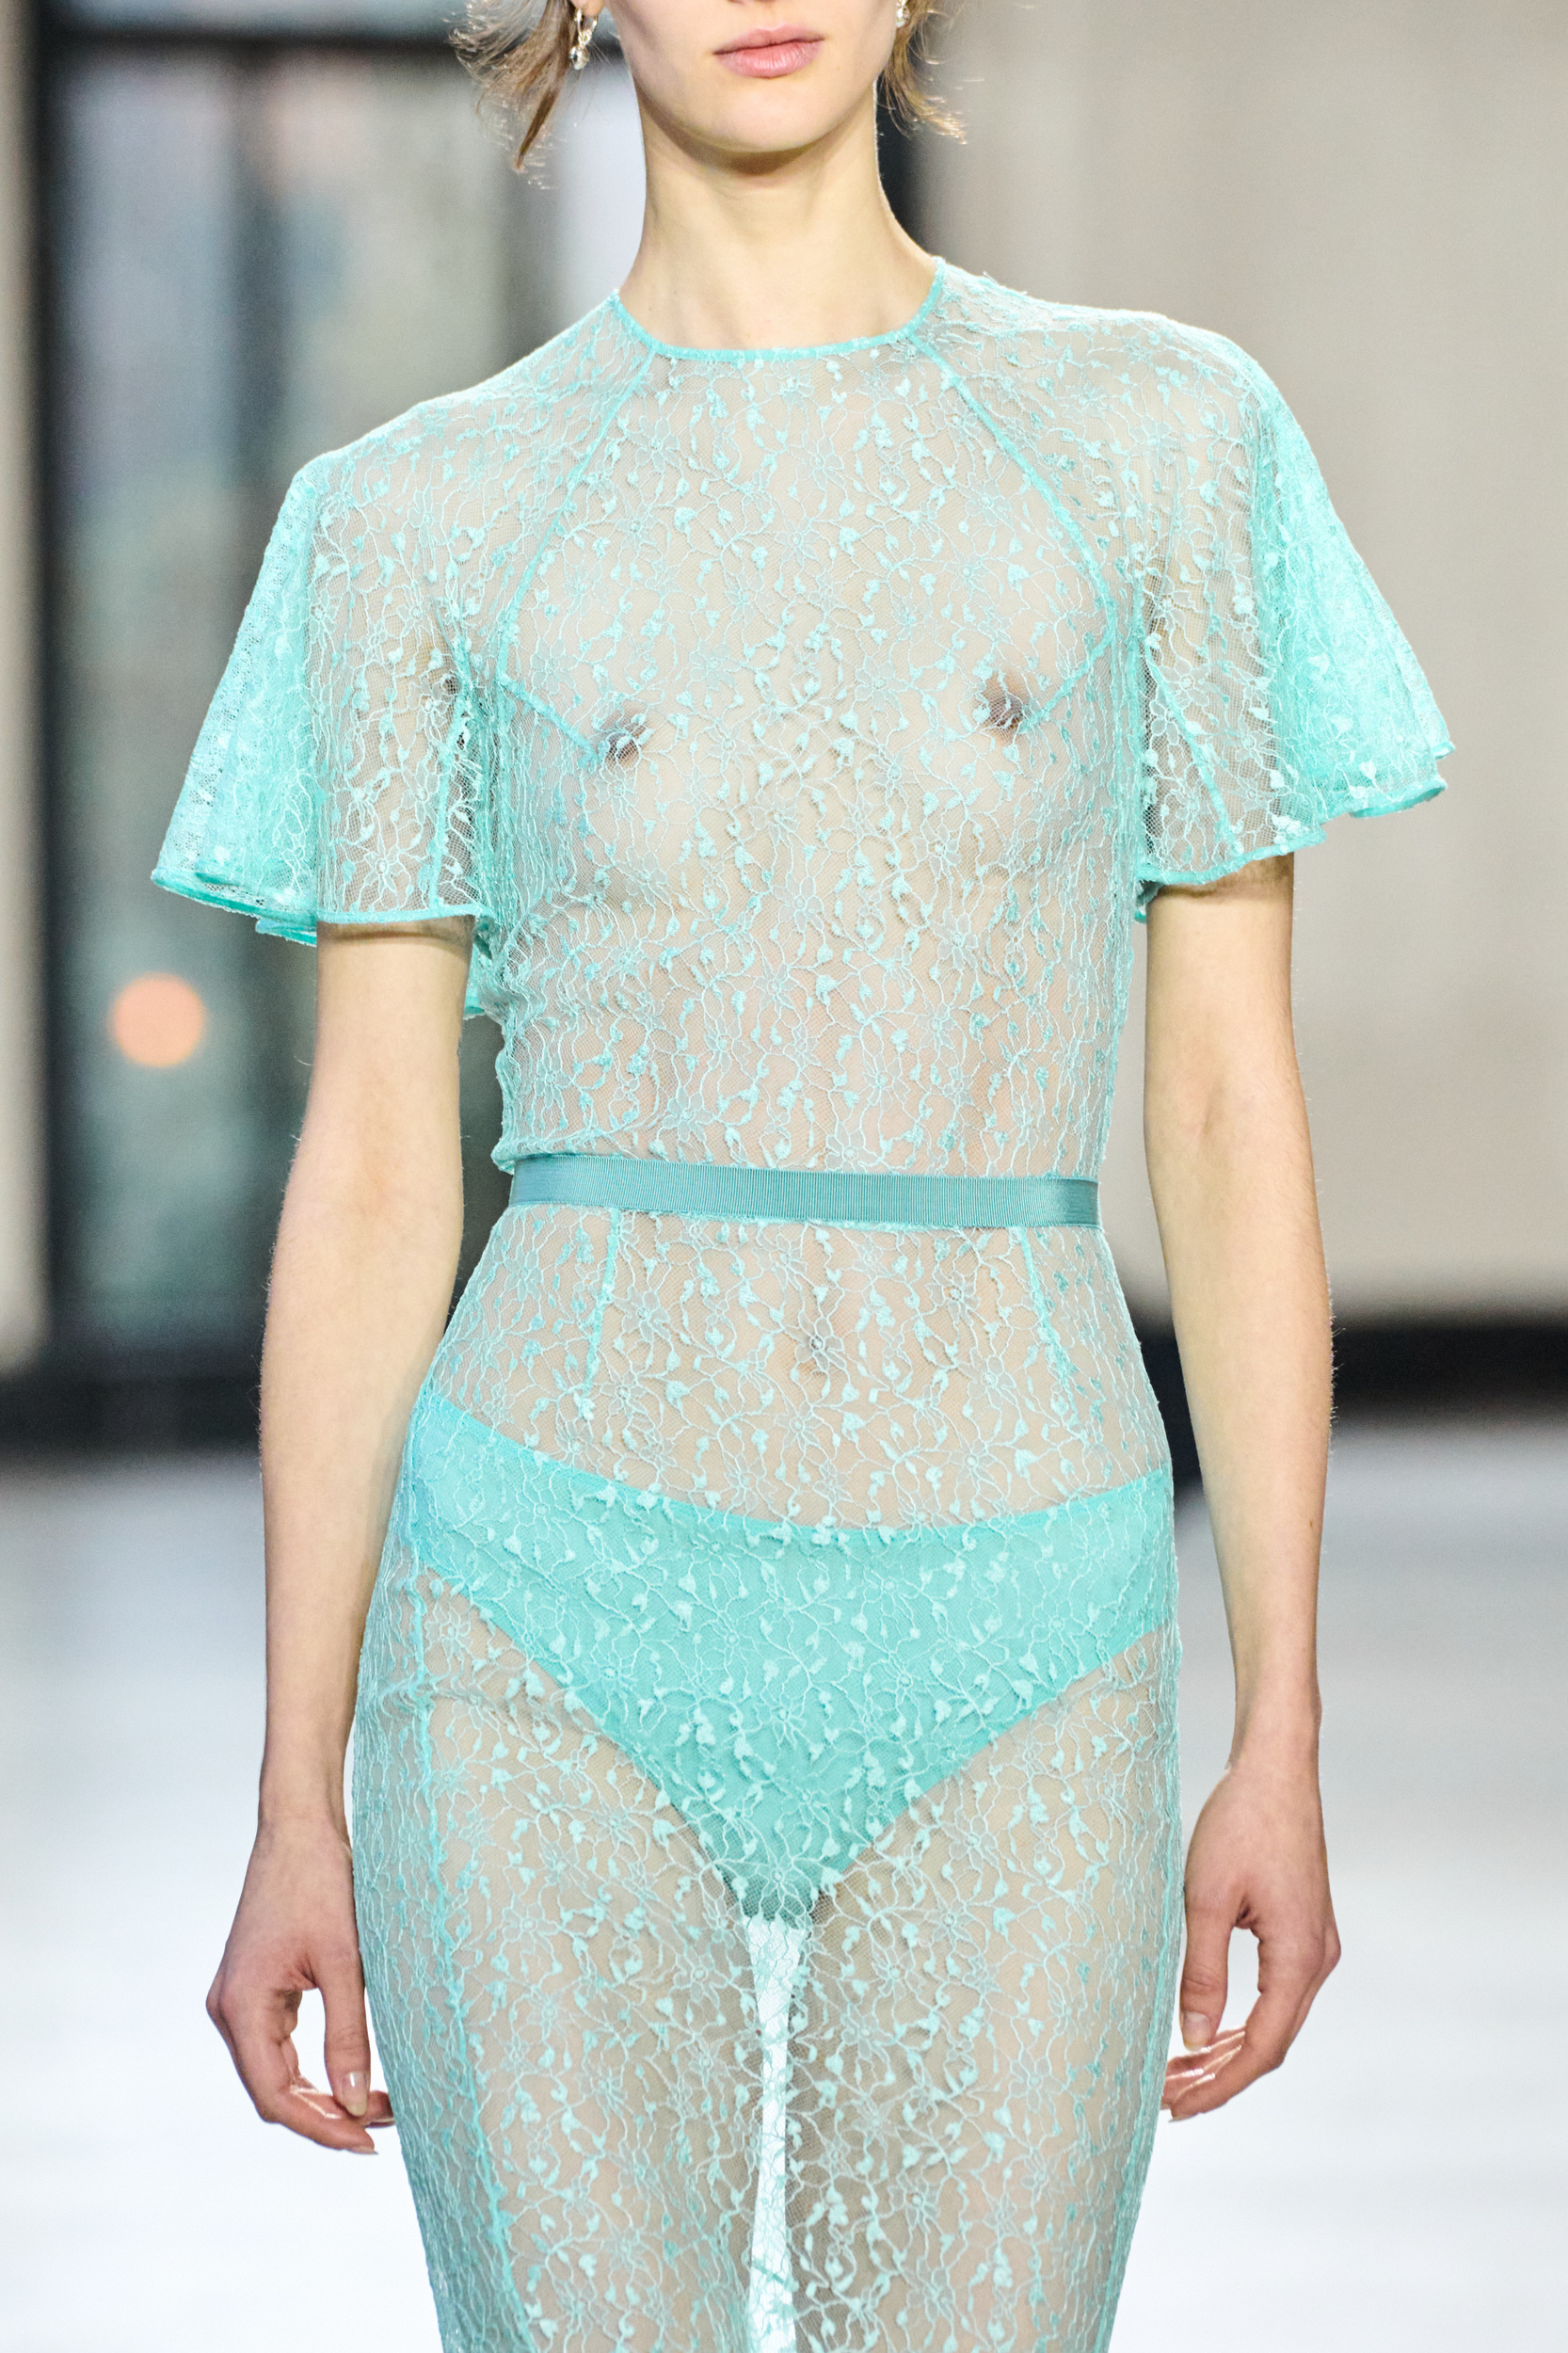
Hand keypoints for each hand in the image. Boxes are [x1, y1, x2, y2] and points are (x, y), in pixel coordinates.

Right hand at [207, 1818, 393, 2152]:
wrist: (301, 1824)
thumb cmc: (321, 1881)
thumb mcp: (344, 1960)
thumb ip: (348, 2035)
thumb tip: (358, 2104)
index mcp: (241, 2006)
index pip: (276, 2097)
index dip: (322, 2127)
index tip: (368, 2143)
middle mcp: (229, 2008)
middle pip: (273, 2091)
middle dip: (326, 2114)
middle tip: (384, 2128)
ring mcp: (239, 1998)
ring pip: (276, 2071)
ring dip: (321, 2093)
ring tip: (378, 2106)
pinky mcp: (256, 1986)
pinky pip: (280, 2044)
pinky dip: (313, 2065)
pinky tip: (352, 2073)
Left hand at [1162, 1748, 1340, 2120]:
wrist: (1276, 1766)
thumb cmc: (1239, 1822)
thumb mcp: (1206, 1897)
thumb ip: (1201, 1971)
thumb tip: (1193, 2040)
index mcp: (1300, 1957)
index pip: (1261, 2049)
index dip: (1218, 2085)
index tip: (1176, 2107)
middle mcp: (1318, 1958)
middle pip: (1272, 2043)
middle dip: (1220, 2076)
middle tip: (1167, 2098)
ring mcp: (1316, 1944)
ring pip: (1275, 2021)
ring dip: (1230, 2050)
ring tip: (1180, 2072)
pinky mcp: (1305, 1928)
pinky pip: (1277, 1994)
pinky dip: (1243, 2019)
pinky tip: (1209, 2028)